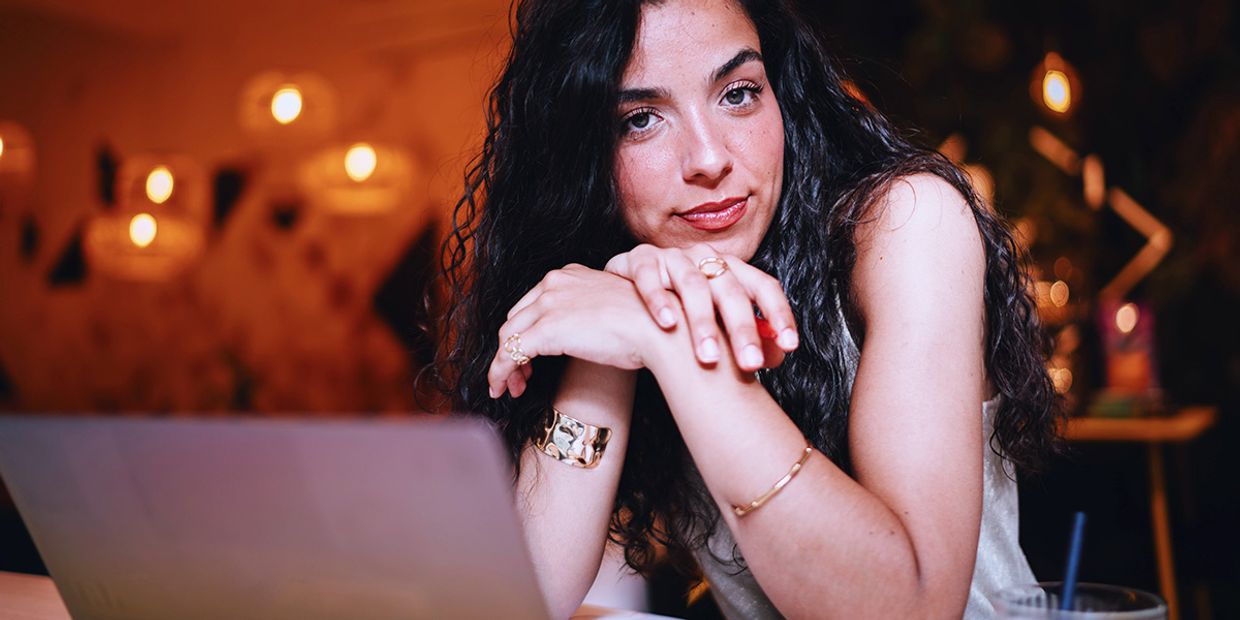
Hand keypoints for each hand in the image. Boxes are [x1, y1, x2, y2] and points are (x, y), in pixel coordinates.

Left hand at [487, 264, 664, 398]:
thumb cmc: (647, 323)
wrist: (661, 327)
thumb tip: (581, 334)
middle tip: (519, 377)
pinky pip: (509, 354)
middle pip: (515, 320)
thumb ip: (588, 313)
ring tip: (511, 388)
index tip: (530, 356)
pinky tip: (502, 389)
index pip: (531, 304)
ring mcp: (548, 305)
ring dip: (504, 365)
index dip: (525, 331)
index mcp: (568, 275)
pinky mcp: (545, 330)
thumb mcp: (611, 308)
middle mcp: (553, 283)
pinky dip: (499, 373)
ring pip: (508, 337)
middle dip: (512, 349)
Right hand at [604, 243, 798, 371]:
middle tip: (750, 364)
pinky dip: (658, 298)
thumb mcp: (709, 332)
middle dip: (742, 328)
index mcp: (727, 270)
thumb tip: (779, 355)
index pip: (762, 285)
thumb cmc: (670, 321)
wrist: (616, 308)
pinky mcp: (636, 260)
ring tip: (709, 357)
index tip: (790, 346)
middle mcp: (702, 259)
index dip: (778, 313)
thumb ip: (743, 340)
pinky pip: (649, 275)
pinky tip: (667, 324)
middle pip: (730, 290)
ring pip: (692, 284)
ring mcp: (670, 257)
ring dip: (702, 322)